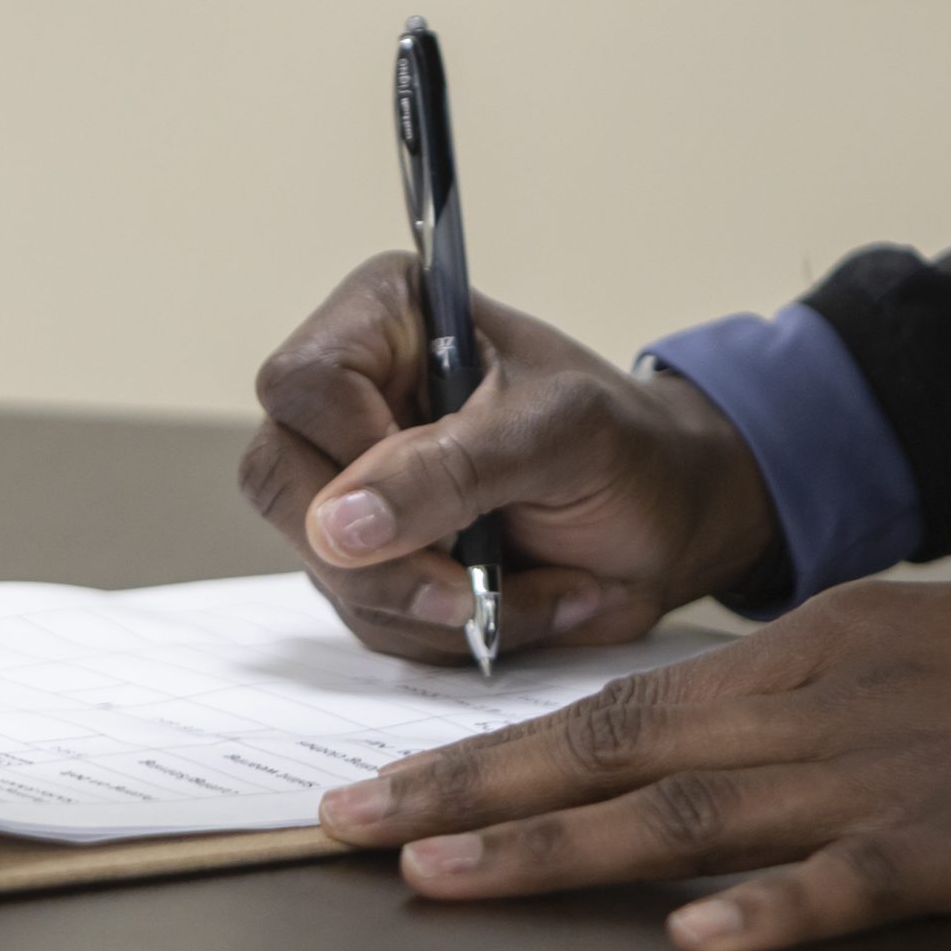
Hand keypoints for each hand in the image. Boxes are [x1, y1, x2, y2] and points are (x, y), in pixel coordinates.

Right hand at [239, 253, 774, 662]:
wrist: (669, 520)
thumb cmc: (627, 448)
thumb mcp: (558, 438)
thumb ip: (449, 470)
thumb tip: (336, 524)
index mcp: (385, 318)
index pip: (302, 385)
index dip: (356, 457)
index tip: (443, 505)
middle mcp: (348, 396)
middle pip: (280, 482)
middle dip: (386, 559)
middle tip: (475, 589)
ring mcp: (348, 484)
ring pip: (322, 566)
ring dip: (435, 605)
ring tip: (537, 587)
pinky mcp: (366, 557)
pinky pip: (363, 616)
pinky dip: (444, 632)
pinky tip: (513, 604)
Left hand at [317, 568, 950, 950]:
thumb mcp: (916, 657)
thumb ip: (805, 706)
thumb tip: (703, 758)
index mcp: (807, 650)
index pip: (614, 702)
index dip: (492, 748)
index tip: (391, 779)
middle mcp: (824, 698)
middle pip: (613, 748)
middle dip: (468, 791)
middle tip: (351, 827)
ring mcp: (894, 769)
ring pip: (691, 810)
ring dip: (554, 845)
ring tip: (445, 875)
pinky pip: (854, 880)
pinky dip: (771, 909)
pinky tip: (694, 938)